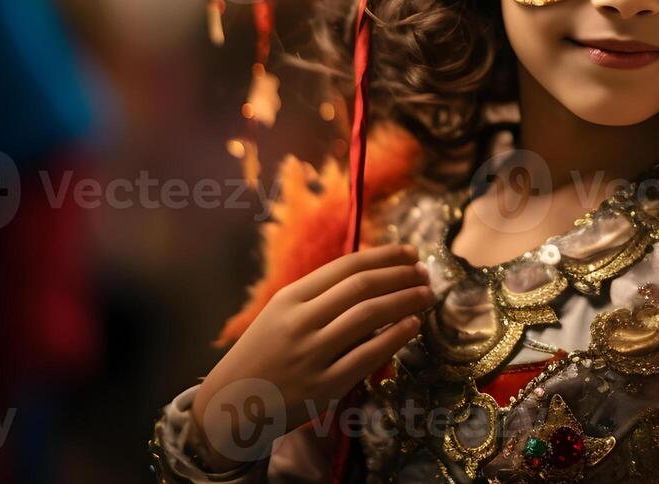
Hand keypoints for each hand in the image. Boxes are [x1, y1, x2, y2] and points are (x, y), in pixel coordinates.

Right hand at [190, 243, 433, 470]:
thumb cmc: (264, 355)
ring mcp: (311, 355)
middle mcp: (299, 322)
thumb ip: (320, 297)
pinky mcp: (324, 387)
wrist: (232, 405)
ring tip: (426, 295)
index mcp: (289, 298)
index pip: (346, 267)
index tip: (410, 253)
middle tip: (425, 273)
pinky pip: (368, 355)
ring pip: (368, 316)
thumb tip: (375, 274)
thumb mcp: (280, 315)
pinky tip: (412, 325)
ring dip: (404, 301)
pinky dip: (395, 336)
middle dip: (400, 276)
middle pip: (361, 286)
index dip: (384, 257)